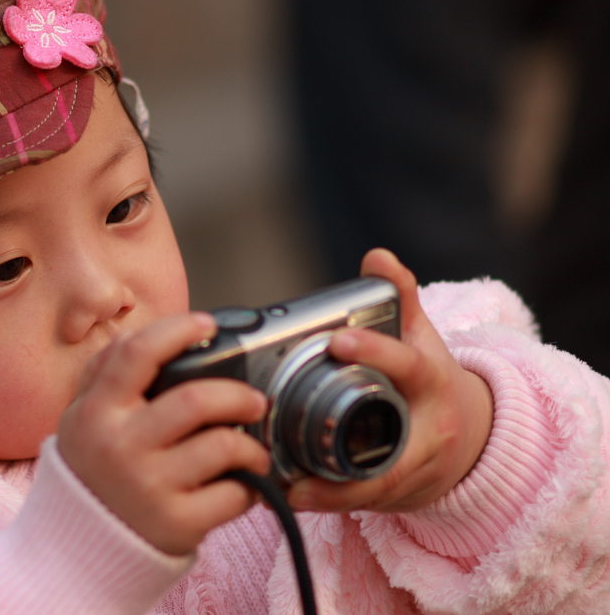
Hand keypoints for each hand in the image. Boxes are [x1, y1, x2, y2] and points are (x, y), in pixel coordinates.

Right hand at [58, 312, 269, 554]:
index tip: (207, 325)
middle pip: (196, 400)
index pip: (137, 353)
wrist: (78, 548)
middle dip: (238, 395)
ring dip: (251, 445)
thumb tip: (137, 332)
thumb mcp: (81, 417)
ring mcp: (148, 486)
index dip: (178, 330)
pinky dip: (250, 485)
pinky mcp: (176, 523)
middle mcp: (120, 446)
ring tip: (251, 449)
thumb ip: (104, 372)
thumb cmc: (90, 471)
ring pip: (223, 445)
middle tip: (253, 401)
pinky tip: (243, 484)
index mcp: (97, 412)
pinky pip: (233, 494)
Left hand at [287, 248, 493, 512]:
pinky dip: (327, 503)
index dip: (376, 352)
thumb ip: (400, 298)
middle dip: (343, 450)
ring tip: (285, 484)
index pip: (407, 365)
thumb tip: (377, 255)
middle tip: (294, 441)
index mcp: (433, 383)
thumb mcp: (424, 338)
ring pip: (373, 486)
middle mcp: (429, 431)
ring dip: (328, 491)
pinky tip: (288, 498)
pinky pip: (362, 503)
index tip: (336, 341)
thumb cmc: (433, 382)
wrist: (473, 439)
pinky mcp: (398, 495)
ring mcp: (417, 469)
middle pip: (390, 445)